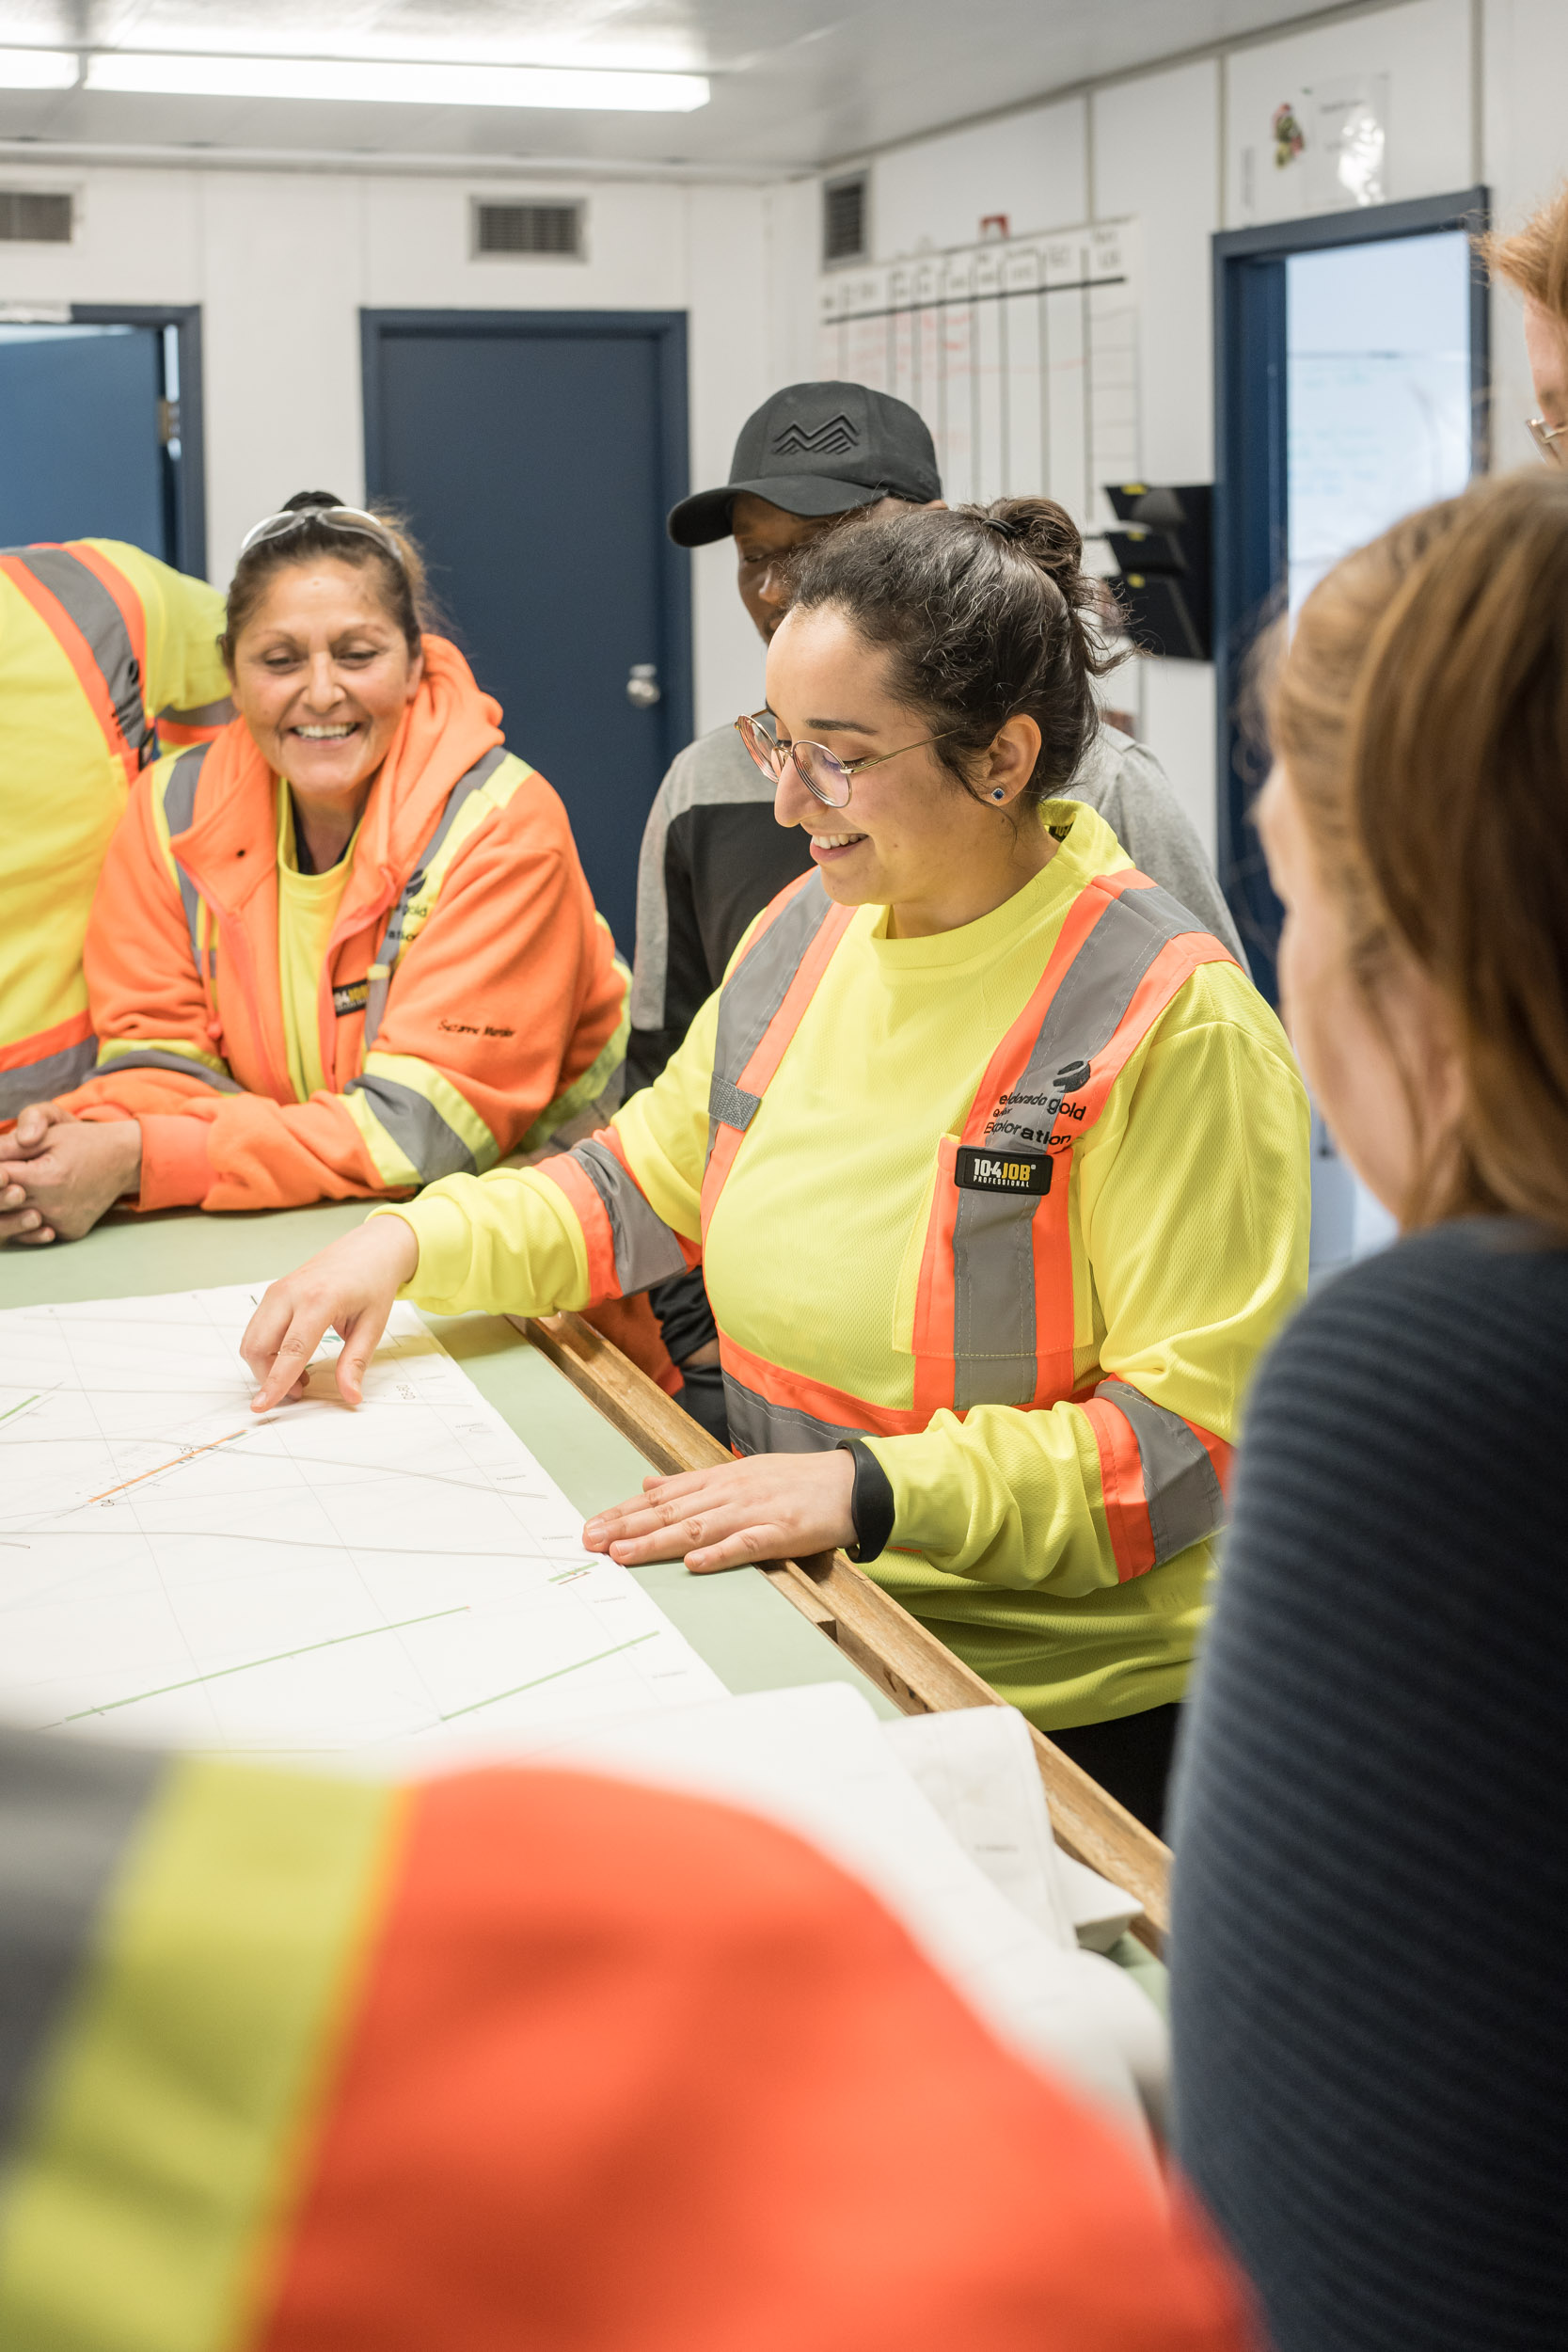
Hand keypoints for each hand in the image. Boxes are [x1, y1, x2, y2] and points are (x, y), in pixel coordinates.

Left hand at [0, 1106, 141, 1244]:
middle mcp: (55, 1207)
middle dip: (1, 1188)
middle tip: (8, 1176)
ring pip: (15, 1220)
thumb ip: (13, 1141)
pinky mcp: (68, 1232)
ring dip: (10, 1205)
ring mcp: (62, 1223)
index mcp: (47, 1178)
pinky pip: (35, 1229)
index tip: (3, 1166)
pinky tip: (34, 1199)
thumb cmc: (82, 1141)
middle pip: (3, 1203)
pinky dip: (28, 1215)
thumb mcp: (49, 1129)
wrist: (123, 1160)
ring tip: (19, 1187)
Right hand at [240, 1215, 419, 1410]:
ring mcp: (277, 1291)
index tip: (263, 1405)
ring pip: (252, 1340)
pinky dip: (267, 1351)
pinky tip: (293, 1357)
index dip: (276, 1381)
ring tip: (301, 1375)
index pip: (291, 1349)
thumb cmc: (372, 1283)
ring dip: (267, 1366)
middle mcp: (290, 1293)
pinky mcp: (273, 1293)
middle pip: (259, 1347)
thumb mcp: (373, 1325)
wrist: (367, 1250)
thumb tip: (351, 1396)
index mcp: (319, 1299)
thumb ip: (356, 1362)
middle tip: (301, 1391)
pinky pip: (257, 1330)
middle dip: (269, 1378)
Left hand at [583, 1450, 855, 1575]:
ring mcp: (755, 1511)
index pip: (660, 1497)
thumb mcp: (738, 1472)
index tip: (592, 1526)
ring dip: (658, 1541)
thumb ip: (691, 1483)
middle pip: (670, 1511)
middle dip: (627, 1527)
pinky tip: (694, 1563)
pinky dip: (719, 1553)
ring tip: (624, 1554)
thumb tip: (647, 1484)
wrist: (850, 1482)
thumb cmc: (794, 1481)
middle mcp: (730, 1492)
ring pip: (698, 1526)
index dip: (624, 1513)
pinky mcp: (782, 1531)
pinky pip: (746, 1543)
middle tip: (591, 1542)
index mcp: (718, 1480)